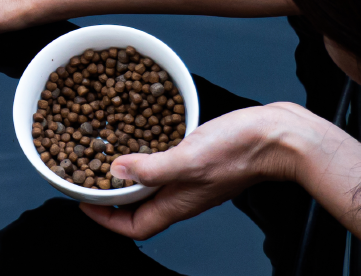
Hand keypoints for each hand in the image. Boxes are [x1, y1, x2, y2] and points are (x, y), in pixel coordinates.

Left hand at [81, 103, 330, 239]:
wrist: (278, 136)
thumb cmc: (240, 150)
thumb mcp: (188, 158)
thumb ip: (152, 168)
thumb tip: (115, 172)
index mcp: (178, 203)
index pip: (134, 226)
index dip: (106, 218)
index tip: (82, 201)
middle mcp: (184, 194)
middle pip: (140, 207)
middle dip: (112, 196)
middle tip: (88, 176)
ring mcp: (194, 177)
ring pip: (153, 184)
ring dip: (129, 174)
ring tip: (109, 155)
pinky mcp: (202, 158)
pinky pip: (168, 163)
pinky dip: (151, 153)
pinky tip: (146, 134)